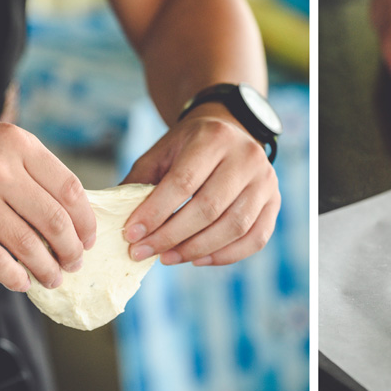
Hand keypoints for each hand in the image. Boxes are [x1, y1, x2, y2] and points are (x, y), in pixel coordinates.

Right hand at [0, 113, 95, 291]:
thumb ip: (31, 171)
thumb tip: (69, 214)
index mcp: (18, 144)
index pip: (70, 188)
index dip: (86, 221)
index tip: (89, 238)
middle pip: (54, 220)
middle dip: (71, 250)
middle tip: (74, 264)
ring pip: (27, 244)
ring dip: (46, 268)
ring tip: (52, 278)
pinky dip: (14, 276)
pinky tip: (21, 281)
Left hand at [121, 104, 279, 266]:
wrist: (229, 130)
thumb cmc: (189, 147)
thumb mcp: (161, 153)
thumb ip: (139, 182)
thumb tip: (114, 221)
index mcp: (214, 137)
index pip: (184, 182)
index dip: (156, 212)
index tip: (131, 235)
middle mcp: (246, 156)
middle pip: (209, 208)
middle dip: (172, 236)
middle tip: (143, 252)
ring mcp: (266, 180)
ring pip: (234, 227)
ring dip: (197, 250)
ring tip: (167, 258)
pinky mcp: (275, 201)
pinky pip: (256, 238)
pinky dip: (226, 256)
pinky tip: (199, 260)